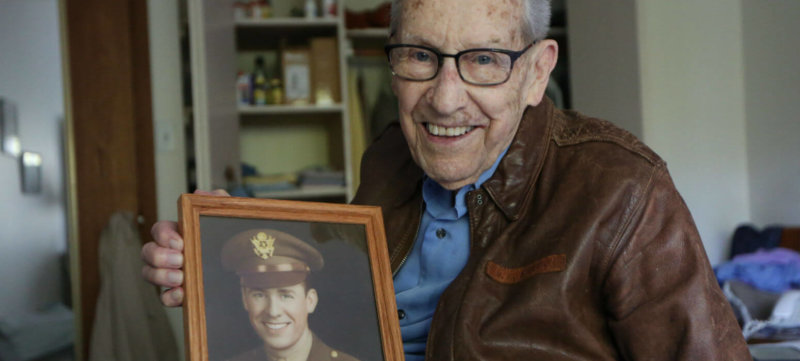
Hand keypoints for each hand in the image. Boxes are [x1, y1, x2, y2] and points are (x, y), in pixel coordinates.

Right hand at [141, 189, 229, 305]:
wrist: (251, 268)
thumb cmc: (234, 238)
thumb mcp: (230, 218)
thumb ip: (218, 201)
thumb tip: (199, 194)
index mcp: (180, 234)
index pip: (159, 230)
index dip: (163, 235)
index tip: (179, 242)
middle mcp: (171, 254)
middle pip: (147, 252)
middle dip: (158, 256)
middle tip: (180, 260)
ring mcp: (173, 275)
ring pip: (149, 274)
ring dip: (160, 276)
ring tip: (180, 278)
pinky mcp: (181, 294)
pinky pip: (164, 297)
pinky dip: (168, 296)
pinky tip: (181, 295)